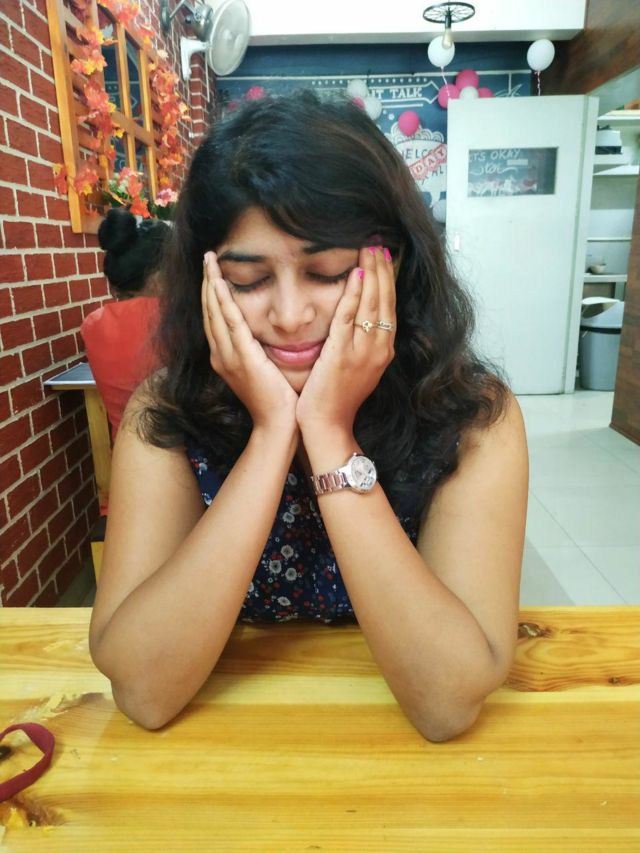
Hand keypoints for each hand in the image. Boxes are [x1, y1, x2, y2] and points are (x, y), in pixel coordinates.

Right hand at [202, 252, 298, 430]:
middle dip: (207, 281)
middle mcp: (221, 355)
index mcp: (225, 357)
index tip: (212, 270)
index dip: (211, 292)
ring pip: (215, 312)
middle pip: (209, 310)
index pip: (213, 318)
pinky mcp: (243, 358)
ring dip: (211, 284)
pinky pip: (230, 324)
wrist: (278, 424)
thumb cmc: (277, 399)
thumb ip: (257, 349)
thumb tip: (263, 329)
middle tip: (207, 256)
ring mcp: (229, 357)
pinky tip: (219, 283)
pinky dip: (223, 302)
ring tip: (209, 260)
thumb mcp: (262, 368)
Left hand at [296, 245, 395, 436]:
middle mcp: (379, 348)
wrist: (328, 425)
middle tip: (378, 242)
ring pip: (372, 304)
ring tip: (369, 248)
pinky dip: (354, 294)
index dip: (387, 280)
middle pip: (384, 300)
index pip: (389, 307)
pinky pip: (350, 317)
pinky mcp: (342, 353)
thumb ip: (362, 344)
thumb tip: (361, 320)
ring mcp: (363, 351)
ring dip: (372, 273)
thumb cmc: (337, 399)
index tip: (385, 256)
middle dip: (383, 269)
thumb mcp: (358, 368)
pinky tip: (355, 273)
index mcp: (383, 350)